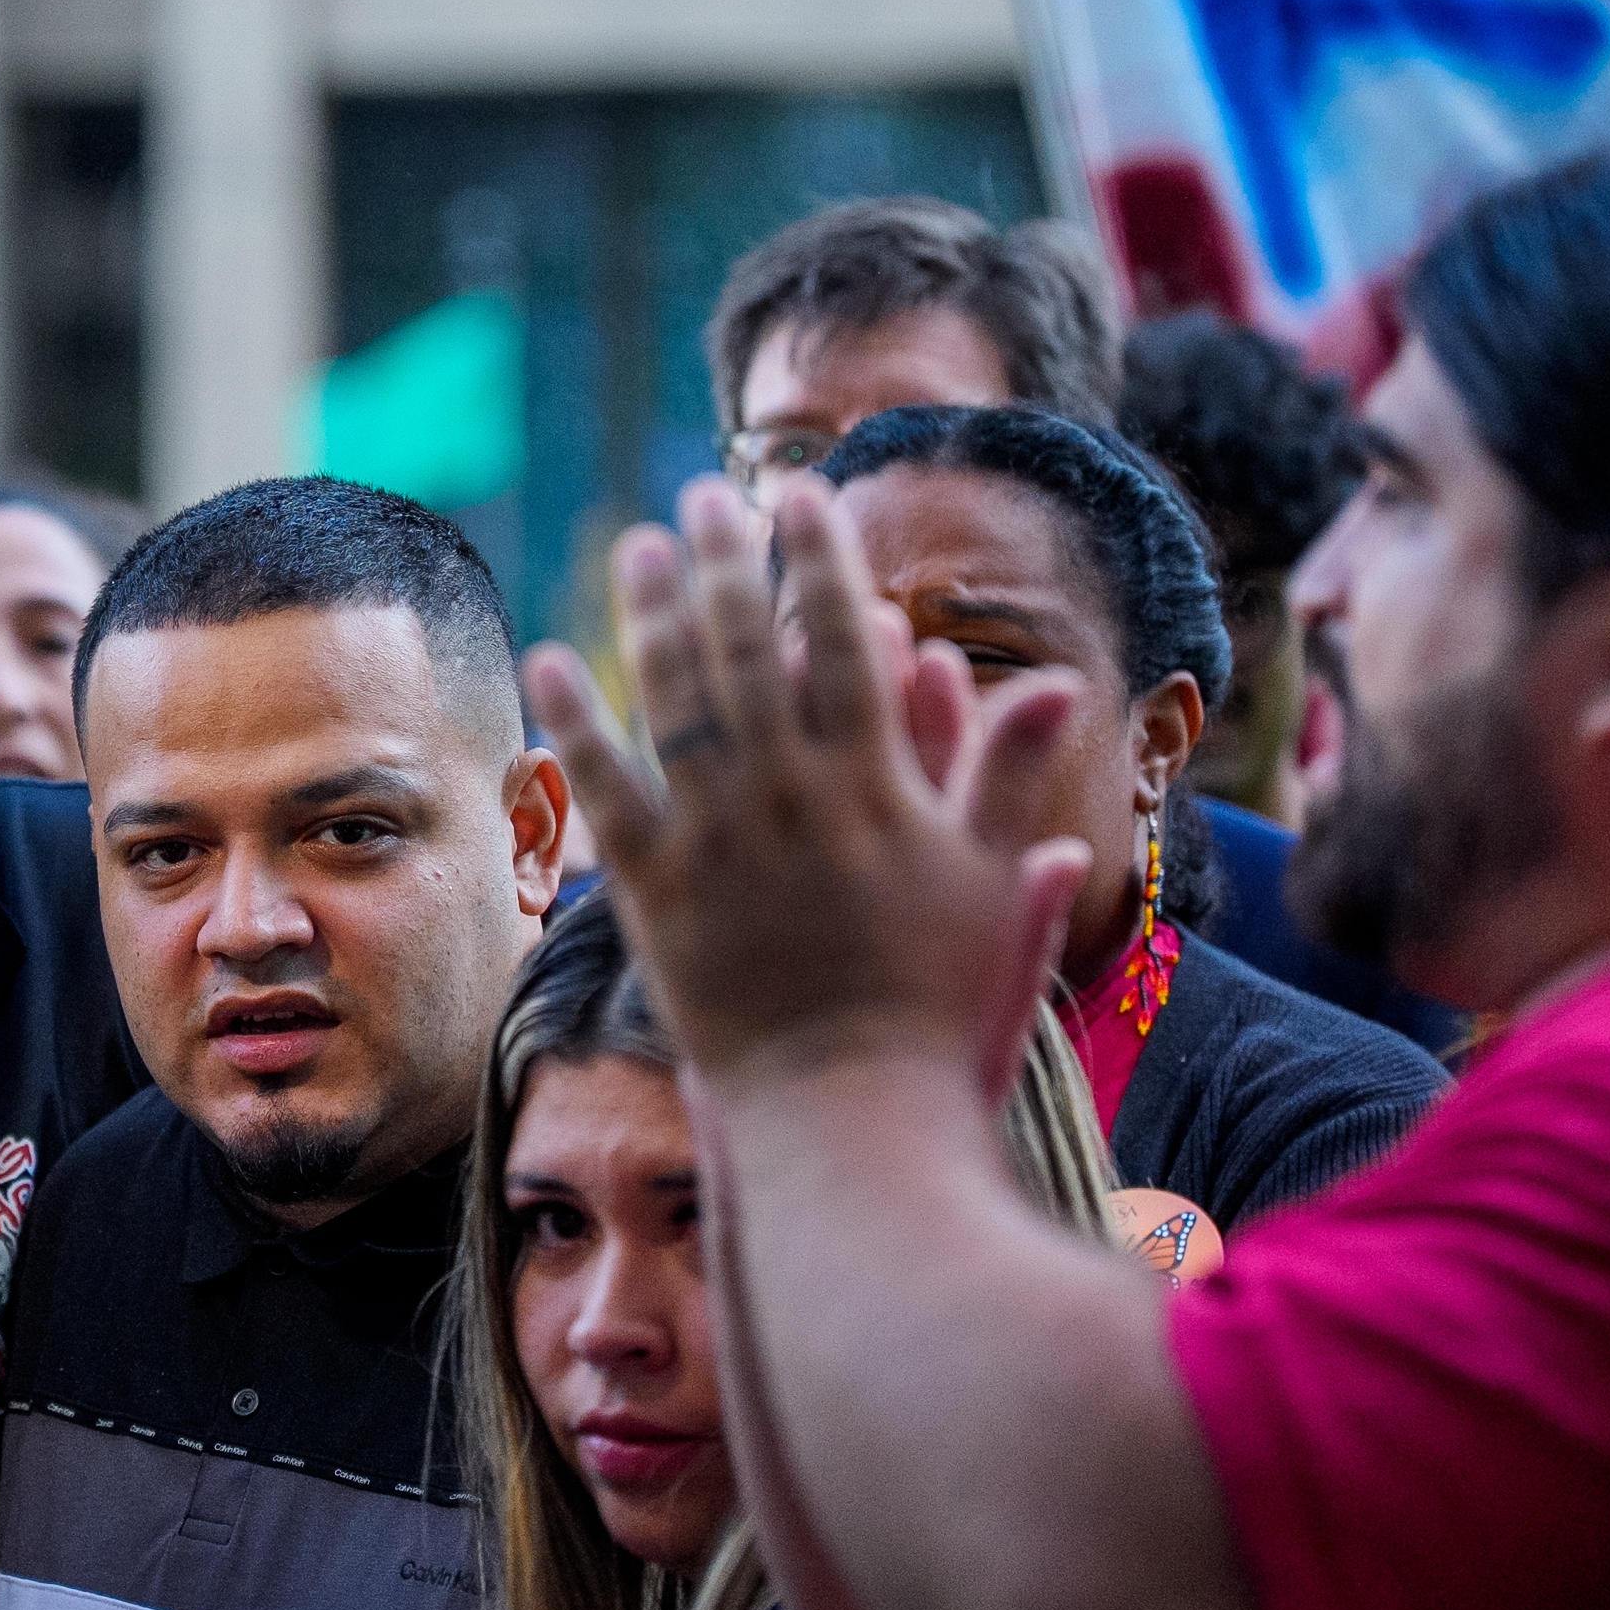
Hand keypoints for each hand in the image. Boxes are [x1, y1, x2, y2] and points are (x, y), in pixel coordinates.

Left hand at [524, 495, 1091, 1093]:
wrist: (848, 1113)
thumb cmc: (934, 1005)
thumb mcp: (991, 884)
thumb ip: (1008, 776)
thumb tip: (1055, 680)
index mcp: (873, 786)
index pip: (842, 640)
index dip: (820, 559)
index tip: (803, 496)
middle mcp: (788, 798)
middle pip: (746, 648)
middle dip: (727, 561)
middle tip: (709, 497)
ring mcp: (715, 843)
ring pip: (674, 699)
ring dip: (652, 612)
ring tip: (642, 547)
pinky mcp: (654, 895)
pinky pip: (607, 791)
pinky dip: (577, 722)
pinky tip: (555, 660)